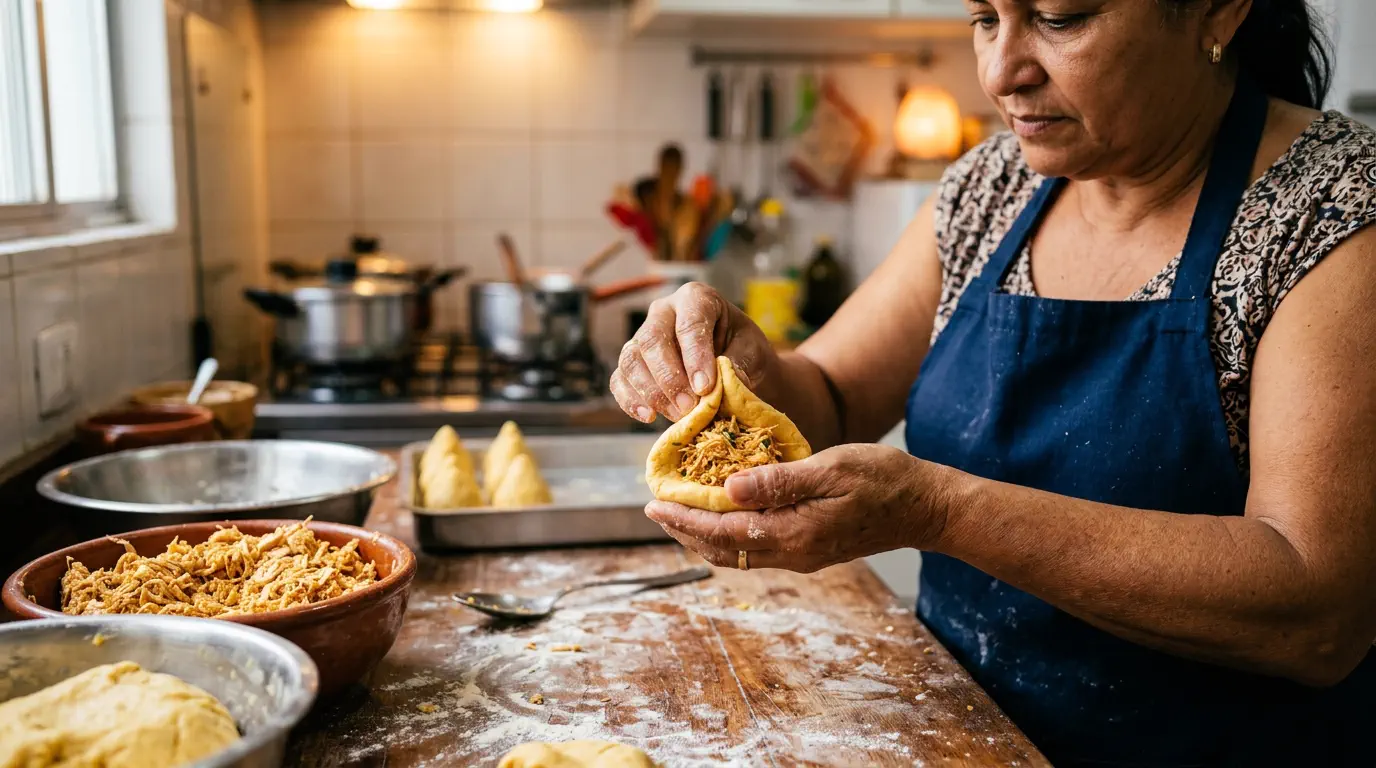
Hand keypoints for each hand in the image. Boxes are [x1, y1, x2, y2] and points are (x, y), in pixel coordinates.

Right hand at [610, 282, 775, 422]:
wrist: (734, 363)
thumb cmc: (742, 350)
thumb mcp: (751, 352)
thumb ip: (737, 364)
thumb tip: (725, 385)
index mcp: (695, 298)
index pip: (689, 323)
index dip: (695, 356)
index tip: (705, 387)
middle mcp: (663, 312)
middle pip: (652, 339)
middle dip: (669, 377)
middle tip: (688, 406)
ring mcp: (642, 336)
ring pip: (631, 360)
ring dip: (651, 392)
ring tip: (677, 415)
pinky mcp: (631, 364)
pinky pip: (620, 380)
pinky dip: (630, 401)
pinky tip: (649, 417)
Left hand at [645, 444, 950, 572]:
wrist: (925, 507)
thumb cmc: (883, 478)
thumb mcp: (831, 468)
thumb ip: (780, 481)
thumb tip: (729, 488)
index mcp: (795, 534)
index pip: (724, 531)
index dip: (684, 519)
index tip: (654, 504)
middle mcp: (793, 553)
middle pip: (724, 550)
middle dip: (685, 531)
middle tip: (656, 508)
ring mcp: (802, 555)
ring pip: (738, 553)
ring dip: (704, 535)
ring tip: (679, 512)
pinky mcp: (809, 549)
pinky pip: (757, 548)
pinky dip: (730, 534)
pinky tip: (723, 513)